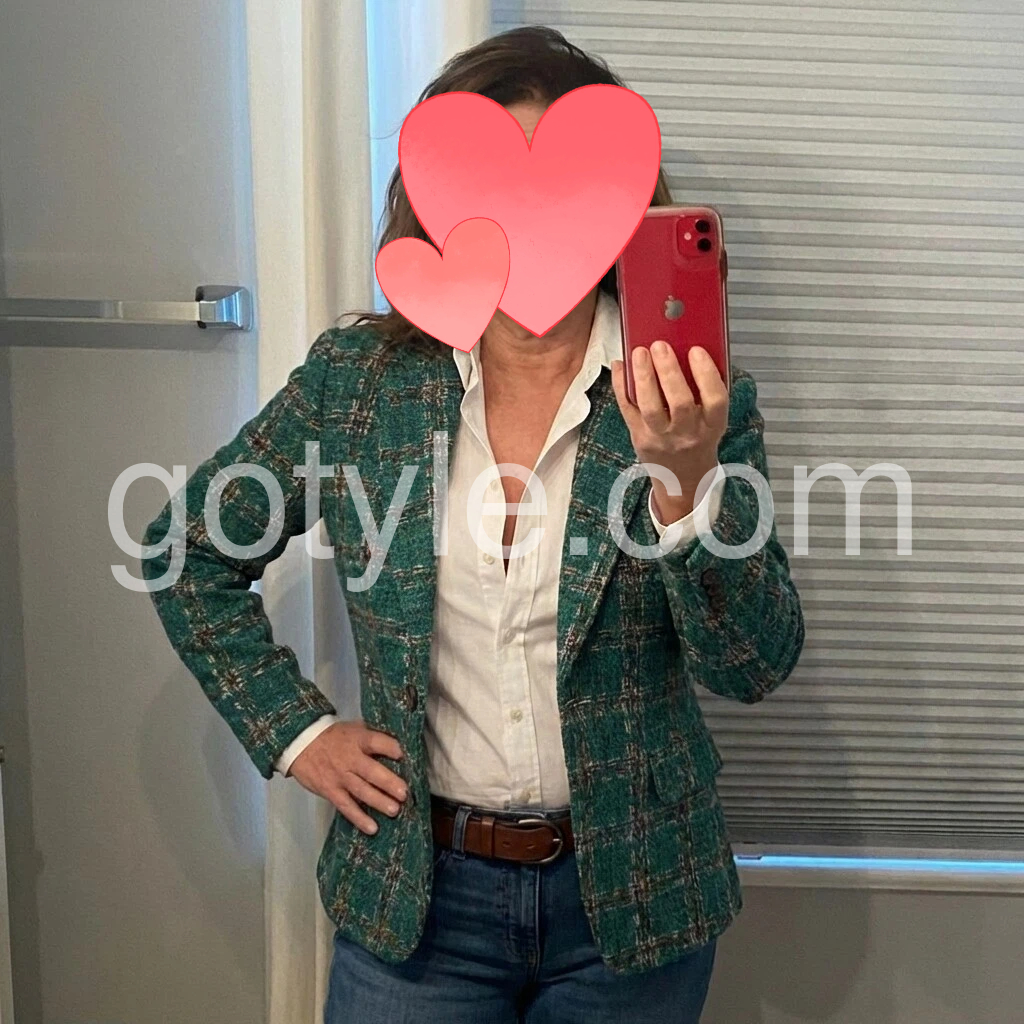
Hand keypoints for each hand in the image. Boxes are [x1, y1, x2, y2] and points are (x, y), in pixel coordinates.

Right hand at [288, 720, 406, 834]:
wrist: (300, 743)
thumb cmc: (332, 736)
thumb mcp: (352, 728)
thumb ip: (371, 735)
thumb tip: (397, 742)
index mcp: (357, 739)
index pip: (376, 742)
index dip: (390, 748)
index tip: (403, 755)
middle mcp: (350, 759)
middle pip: (371, 771)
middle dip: (388, 783)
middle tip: (404, 793)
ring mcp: (340, 777)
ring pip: (361, 791)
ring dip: (379, 802)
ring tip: (394, 810)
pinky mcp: (331, 791)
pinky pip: (346, 806)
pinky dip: (359, 818)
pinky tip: (372, 828)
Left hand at [611, 343, 728, 523]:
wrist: (682, 479)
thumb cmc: (698, 440)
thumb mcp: (711, 420)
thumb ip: (703, 390)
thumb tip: (685, 348)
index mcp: (712, 426)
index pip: (715, 400)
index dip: (706, 374)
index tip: (696, 350)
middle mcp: (687, 434)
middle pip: (680, 403)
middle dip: (669, 371)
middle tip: (660, 346)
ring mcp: (661, 438)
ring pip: (651, 407)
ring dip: (644, 377)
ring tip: (640, 352)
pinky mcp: (639, 437)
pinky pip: (628, 409)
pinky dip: (621, 386)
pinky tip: (621, 366)